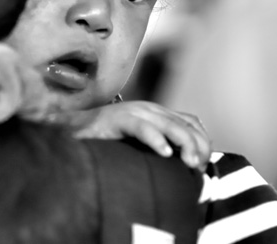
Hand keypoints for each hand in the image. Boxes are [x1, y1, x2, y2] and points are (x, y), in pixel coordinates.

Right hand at [68, 101, 210, 169]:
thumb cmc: (106, 141)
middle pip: (185, 124)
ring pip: (169, 125)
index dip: (203, 140)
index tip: (204, 163)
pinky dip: (156, 139)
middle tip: (198, 166)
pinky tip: (164, 153)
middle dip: (198, 145)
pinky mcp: (118, 118)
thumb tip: (185, 164)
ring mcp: (134, 112)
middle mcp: (149, 109)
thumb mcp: (140, 143)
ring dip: (184, 144)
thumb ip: (159, 146)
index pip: (191, 122)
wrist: (72, 129)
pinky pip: (142, 127)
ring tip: (188, 163)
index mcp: (157, 113)